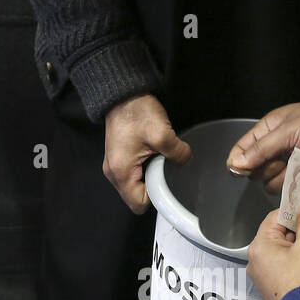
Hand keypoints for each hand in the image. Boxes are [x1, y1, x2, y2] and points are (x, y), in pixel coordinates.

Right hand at [104, 94, 192, 213]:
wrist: (123, 94)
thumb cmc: (136, 112)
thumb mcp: (162, 134)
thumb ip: (178, 154)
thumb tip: (186, 162)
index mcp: (121, 173)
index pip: (139, 205)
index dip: (156, 197)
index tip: (167, 184)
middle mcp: (114, 174)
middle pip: (137, 198)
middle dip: (154, 187)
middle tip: (164, 168)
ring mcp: (115, 167)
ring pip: (136, 186)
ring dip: (150, 177)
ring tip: (157, 159)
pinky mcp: (119, 159)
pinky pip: (134, 174)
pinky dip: (145, 169)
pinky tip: (152, 155)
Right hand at [226, 99, 299, 193]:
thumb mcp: (288, 131)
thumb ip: (261, 149)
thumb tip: (235, 164)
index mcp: (269, 129)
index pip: (242, 149)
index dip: (238, 161)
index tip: (239, 170)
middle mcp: (276, 147)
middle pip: (254, 170)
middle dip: (266, 168)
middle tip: (282, 158)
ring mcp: (290, 163)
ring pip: (270, 183)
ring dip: (282, 177)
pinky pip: (288, 190)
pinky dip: (295, 185)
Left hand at [247, 205, 299, 299]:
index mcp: (260, 246)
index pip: (274, 217)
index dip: (293, 212)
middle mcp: (255, 259)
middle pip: (277, 234)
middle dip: (298, 231)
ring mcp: (261, 274)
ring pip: (280, 250)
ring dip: (298, 247)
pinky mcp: (270, 285)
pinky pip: (281, 265)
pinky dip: (295, 261)